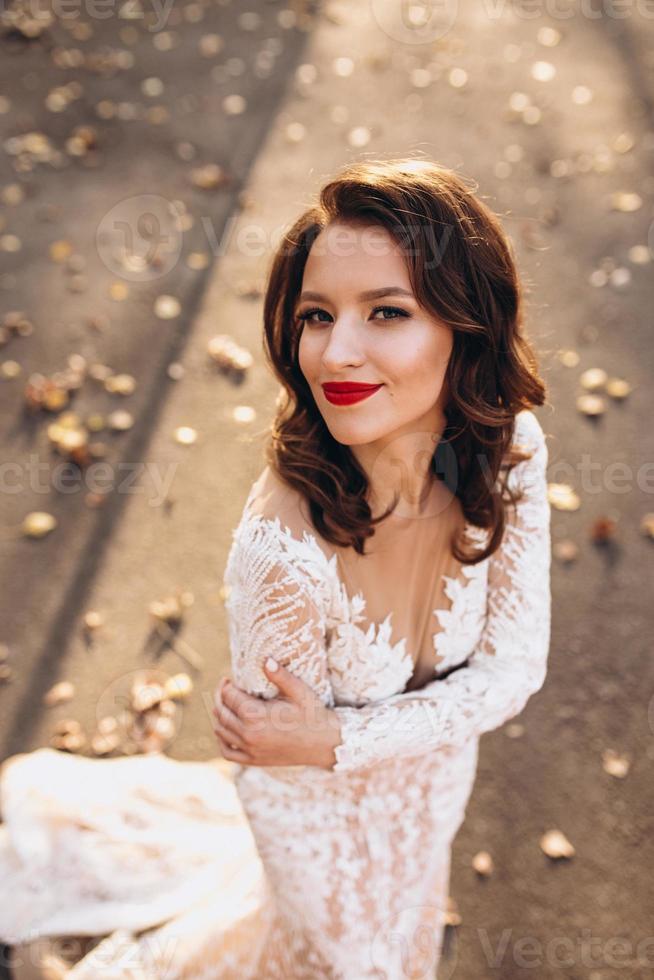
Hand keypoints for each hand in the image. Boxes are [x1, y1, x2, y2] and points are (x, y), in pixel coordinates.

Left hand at [212, 658, 341, 769]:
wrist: (325, 743)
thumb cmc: (313, 714)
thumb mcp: (299, 691)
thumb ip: (280, 675)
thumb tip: (265, 660)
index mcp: (256, 715)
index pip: (229, 696)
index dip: (226, 685)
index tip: (229, 678)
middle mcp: (249, 734)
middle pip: (221, 712)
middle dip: (220, 697)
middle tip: (224, 687)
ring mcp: (250, 750)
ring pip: (221, 731)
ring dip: (219, 716)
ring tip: (225, 704)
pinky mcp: (254, 761)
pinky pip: (228, 752)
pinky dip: (222, 740)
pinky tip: (225, 730)